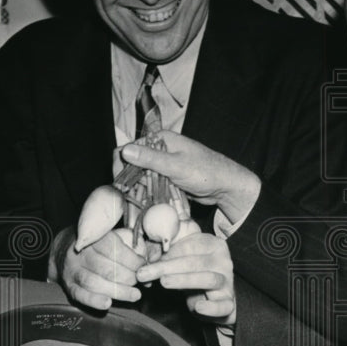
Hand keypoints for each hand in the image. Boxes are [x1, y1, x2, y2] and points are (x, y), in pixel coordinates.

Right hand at [49, 225, 144, 310]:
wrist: (64, 250)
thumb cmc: (97, 245)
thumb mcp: (112, 238)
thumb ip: (131, 249)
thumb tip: (149, 266)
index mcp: (93, 238)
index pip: (114, 249)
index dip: (133, 260)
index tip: (144, 267)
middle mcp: (80, 253)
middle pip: (106, 268)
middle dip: (128, 277)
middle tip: (140, 281)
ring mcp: (72, 270)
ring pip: (94, 282)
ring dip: (117, 291)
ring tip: (134, 295)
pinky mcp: (68, 285)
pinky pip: (80, 294)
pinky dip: (94, 300)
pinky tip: (107, 304)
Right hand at [122, 132, 260, 224]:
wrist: (226, 187)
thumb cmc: (205, 172)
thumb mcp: (176, 166)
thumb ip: (150, 159)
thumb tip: (125, 151)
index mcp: (161, 140)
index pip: (130, 149)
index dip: (121, 166)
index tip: (119, 184)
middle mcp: (160, 150)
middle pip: (134, 165)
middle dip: (129, 182)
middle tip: (127, 199)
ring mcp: (164, 165)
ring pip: (142, 177)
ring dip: (138, 190)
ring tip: (135, 205)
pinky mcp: (168, 178)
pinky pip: (152, 185)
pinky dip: (148, 194)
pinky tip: (145, 205)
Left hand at [137, 232, 235, 323]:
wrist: (214, 295)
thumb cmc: (194, 272)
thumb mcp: (180, 257)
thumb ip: (165, 252)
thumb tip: (149, 257)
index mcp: (213, 244)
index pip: (189, 246)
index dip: (167, 254)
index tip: (146, 262)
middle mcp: (223, 261)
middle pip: (195, 262)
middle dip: (167, 267)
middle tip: (144, 274)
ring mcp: (227, 281)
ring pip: (208, 279)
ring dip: (184, 280)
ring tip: (164, 282)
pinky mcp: (228, 302)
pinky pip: (223, 306)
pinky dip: (211, 307)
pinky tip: (198, 307)